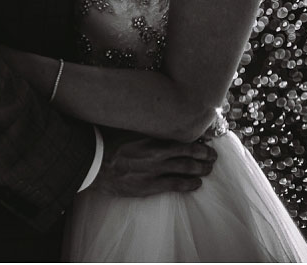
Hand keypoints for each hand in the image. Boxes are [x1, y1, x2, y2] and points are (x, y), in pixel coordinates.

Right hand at [90, 128, 217, 196]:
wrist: (93, 164)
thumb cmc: (107, 143)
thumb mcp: (127, 128)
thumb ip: (144, 126)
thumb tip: (158, 119)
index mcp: (150, 137)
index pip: (181, 137)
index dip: (197, 140)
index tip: (206, 140)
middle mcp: (155, 153)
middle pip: (189, 153)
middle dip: (205, 155)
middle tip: (213, 156)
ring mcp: (153, 171)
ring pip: (186, 169)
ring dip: (201, 169)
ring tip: (208, 169)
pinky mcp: (148, 186)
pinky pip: (175, 185)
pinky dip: (189, 184)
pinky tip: (197, 183)